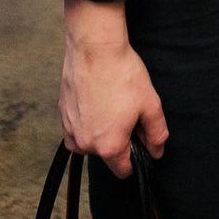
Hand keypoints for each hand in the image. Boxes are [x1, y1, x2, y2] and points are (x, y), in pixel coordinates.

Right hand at [60, 0, 167, 177]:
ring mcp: (70, 130)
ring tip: (111, 102)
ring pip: (90, 140)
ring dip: (100, 129)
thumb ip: (156, 133)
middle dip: (118, 139)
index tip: (140, 140)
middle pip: (106, 153)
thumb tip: (157, 152)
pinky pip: (77, 127)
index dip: (136, 158)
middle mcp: (85, 145)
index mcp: (108, 147)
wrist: (95, 48)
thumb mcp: (150, 104)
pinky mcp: (62, 114)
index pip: (123, 170)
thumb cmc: (123, 74)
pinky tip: (96, 99)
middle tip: (127, 110)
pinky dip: (86, 119)